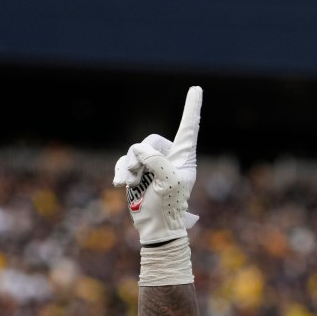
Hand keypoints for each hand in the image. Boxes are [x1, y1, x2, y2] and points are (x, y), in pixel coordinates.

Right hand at [113, 86, 202, 244]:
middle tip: (137, 174)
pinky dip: (120, 170)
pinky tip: (120, 184)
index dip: (192, 108)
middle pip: (150, 140)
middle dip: (140, 156)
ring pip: (135, 151)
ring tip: (130, 183)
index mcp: (183, 158)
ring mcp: (152, 164)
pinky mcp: (137, 171)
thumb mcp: (167, 182)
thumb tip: (139, 150)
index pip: (189, 129)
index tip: (196, 89)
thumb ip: (156, 160)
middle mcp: (168, 157)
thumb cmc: (167, 206)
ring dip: (129, 167)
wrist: (155, 226)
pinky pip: (124, 161)